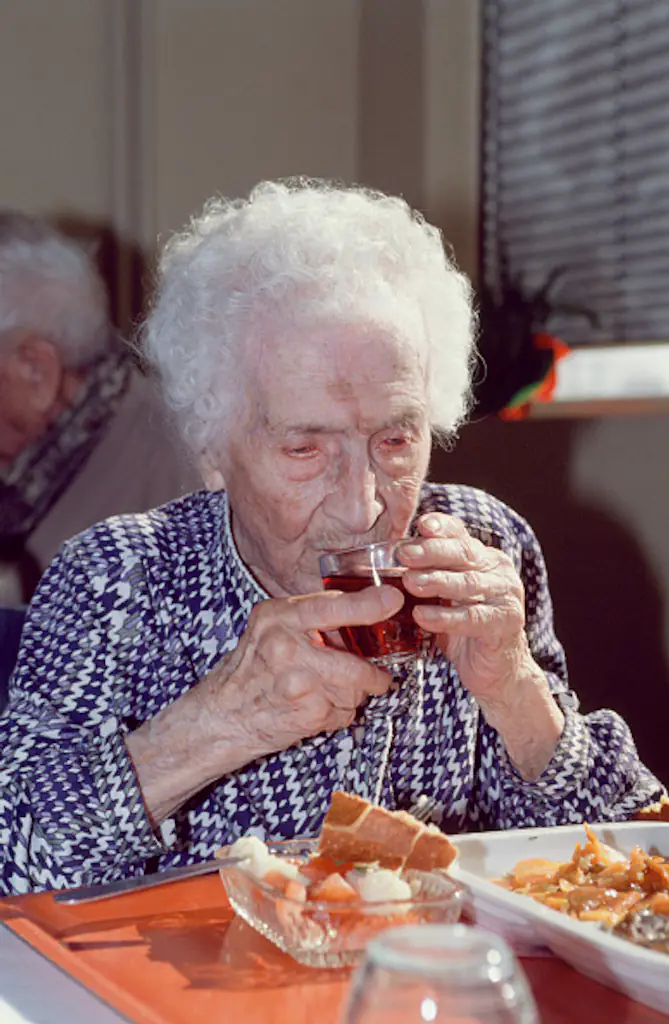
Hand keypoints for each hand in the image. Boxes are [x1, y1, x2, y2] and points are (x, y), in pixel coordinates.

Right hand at [127, 585, 401, 824]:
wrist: (220, 717)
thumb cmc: (249, 670)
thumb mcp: (269, 628)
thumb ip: (309, 618)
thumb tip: (367, 609)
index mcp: (277, 617)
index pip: (331, 606)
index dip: (368, 604)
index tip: (393, 600)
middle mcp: (285, 647)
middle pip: (355, 663)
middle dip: (371, 675)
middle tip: (376, 677)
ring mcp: (296, 683)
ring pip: (355, 690)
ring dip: (351, 696)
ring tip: (325, 693)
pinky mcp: (305, 713)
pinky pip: (344, 713)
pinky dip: (338, 714)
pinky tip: (315, 709)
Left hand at [399, 512, 563, 778]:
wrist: (498, 672)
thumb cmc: (464, 631)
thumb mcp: (445, 598)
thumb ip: (429, 575)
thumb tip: (388, 559)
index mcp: (484, 558)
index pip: (461, 535)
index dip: (442, 527)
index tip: (421, 524)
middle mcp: (499, 571)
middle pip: (464, 554)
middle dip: (431, 552)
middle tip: (403, 555)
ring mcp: (506, 596)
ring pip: (467, 584)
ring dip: (436, 582)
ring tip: (409, 583)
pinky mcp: (506, 623)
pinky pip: (471, 618)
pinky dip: (445, 617)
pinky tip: (422, 616)